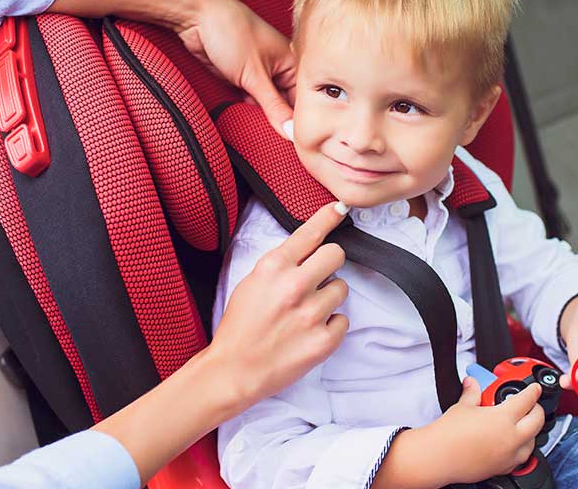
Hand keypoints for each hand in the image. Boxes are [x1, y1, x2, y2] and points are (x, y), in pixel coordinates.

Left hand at [50, 0, 296, 136]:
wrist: (196, 14)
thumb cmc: (231, 31)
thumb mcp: (254, 75)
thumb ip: (273, 106)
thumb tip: (291, 132)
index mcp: (292, 62)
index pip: (303, 100)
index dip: (300, 121)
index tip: (300, 144)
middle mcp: (280, 68)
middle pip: (287, 104)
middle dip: (282, 121)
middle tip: (283, 147)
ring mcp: (260, 73)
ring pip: (268, 104)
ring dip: (264, 116)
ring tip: (268, 137)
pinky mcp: (242, 77)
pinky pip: (251, 100)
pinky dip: (249, 109)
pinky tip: (250, 122)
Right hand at [210, 202, 350, 407]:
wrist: (234, 370)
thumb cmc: (240, 326)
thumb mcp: (252, 282)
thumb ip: (281, 264)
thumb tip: (309, 248)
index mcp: (273, 267)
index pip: (310, 233)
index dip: (329, 217)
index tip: (341, 208)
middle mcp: (295, 286)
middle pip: (336, 255)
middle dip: (328, 264)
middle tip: (316, 278)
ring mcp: (311, 314)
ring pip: (342, 288)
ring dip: (329, 297)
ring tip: (307, 312)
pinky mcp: (323, 340)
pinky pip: (343, 319)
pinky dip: (331, 325)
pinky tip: (310, 332)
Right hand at [425, 378, 544, 484]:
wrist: (438, 457)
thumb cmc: (449, 433)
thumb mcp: (463, 406)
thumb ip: (472, 392)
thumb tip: (472, 383)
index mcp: (504, 418)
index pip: (527, 401)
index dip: (533, 392)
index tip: (535, 389)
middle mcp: (511, 437)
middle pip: (537, 421)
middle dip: (537, 410)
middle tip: (531, 405)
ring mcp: (509, 455)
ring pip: (532, 442)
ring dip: (531, 431)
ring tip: (523, 424)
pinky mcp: (503, 468)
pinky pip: (521, 458)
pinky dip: (521, 448)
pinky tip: (512, 443)